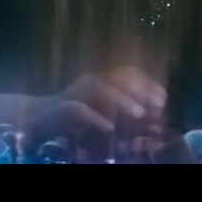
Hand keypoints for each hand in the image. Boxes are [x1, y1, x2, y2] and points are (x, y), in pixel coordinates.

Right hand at [20, 67, 166, 149]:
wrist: (37, 121)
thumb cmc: (74, 119)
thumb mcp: (102, 114)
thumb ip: (123, 114)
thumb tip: (152, 119)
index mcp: (99, 80)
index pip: (126, 73)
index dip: (146, 82)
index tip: (164, 97)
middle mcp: (87, 81)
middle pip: (115, 77)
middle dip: (139, 89)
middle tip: (158, 105)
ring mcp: (73, 93)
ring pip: (98, 88)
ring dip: (121, 99)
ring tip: (139, 114)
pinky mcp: (60, 109)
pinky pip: (78, 110)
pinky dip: (95, 118)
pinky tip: (109, 128)